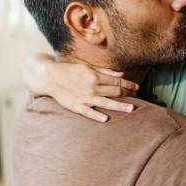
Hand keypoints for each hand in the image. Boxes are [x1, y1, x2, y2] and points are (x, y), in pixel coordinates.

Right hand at [23, 54, 138, 121]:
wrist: (49, 76)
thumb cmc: (70, 70)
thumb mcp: (88, 67)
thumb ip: (105, 71)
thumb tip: (121, 75)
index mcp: (95, 76)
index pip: (117, 81)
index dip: (129, 84)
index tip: (137, 87)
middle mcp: (91, 86)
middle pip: (114, 91)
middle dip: (127, 93)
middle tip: (136, 96)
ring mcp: (84, 97)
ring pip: (105, 102)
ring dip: (120, 106)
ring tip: (131, 108)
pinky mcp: (75, 105)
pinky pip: (87, 112)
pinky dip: (96, 115)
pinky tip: (106, 119)